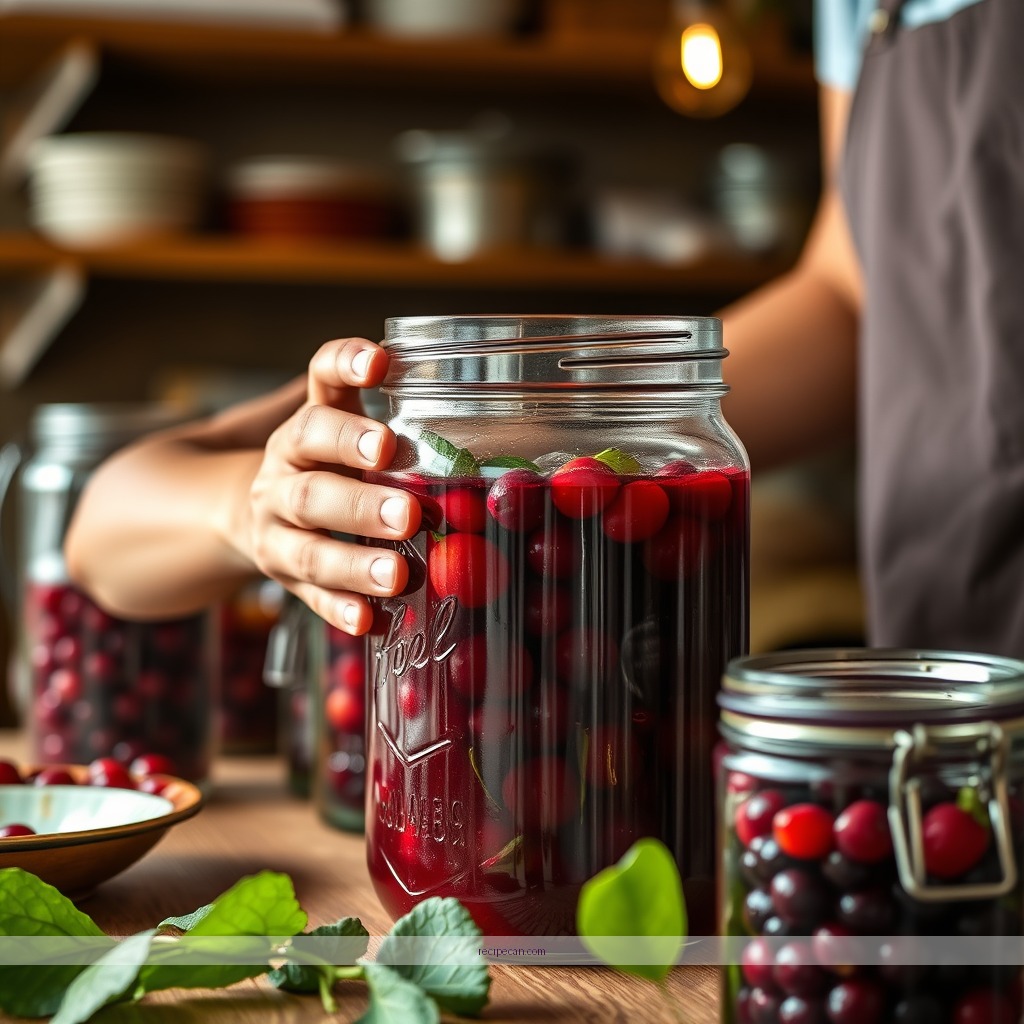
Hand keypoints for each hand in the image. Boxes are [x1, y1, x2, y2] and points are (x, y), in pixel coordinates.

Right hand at [246, 337, 420, 633]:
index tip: (379, 363)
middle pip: (312, 485)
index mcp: (306, 427)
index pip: (318, 382)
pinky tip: (369, 622)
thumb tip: (478, 395)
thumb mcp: (342, 422)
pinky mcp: (284, 576)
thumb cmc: (324, 462)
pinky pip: (309, 597)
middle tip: (409, 510)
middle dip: (360, 500)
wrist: (245, 510)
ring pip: (309, 549)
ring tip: (399, 575)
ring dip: (354, 563)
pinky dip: (339, 610)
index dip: (344, 367)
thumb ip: (390, 407)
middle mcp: (282, 474)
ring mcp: (277, 530)